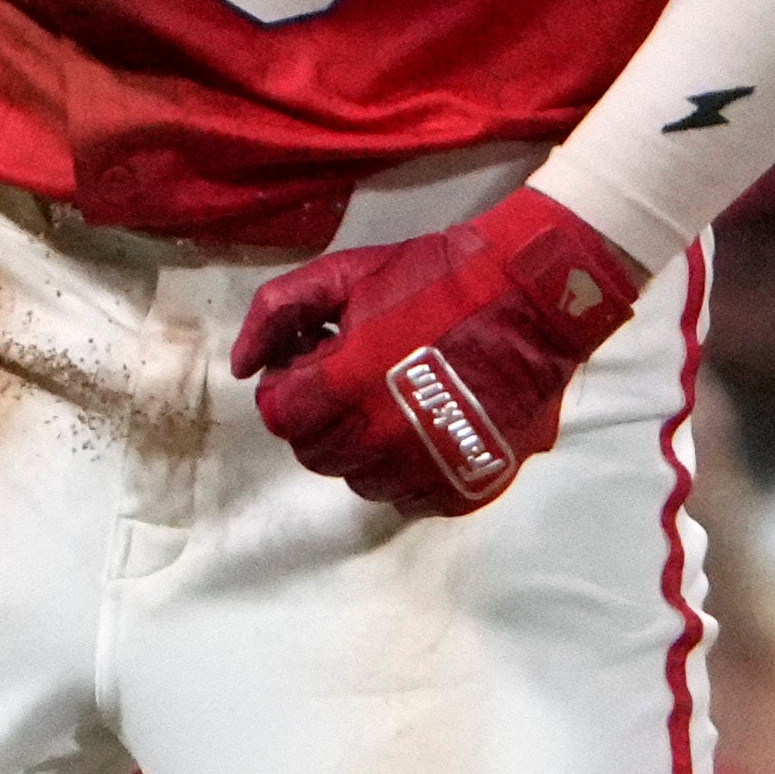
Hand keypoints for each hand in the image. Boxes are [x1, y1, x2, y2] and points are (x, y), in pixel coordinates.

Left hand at [233, 186, 645, 513]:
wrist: (534, 298)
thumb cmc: (437, 279)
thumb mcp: (346, 275)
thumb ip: (279, 312)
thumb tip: (240, 365)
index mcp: (345, 387)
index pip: (280, 416)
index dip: (289, 387)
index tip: (312, 365)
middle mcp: (381, 441)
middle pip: (316, 453)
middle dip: (322, 418)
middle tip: (352, 381)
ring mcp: (427, 471)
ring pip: (361, 481)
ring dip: (364, 448)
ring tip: (393, 402)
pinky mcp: (465, 489)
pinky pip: (410, 499)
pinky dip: (409, 471)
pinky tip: (426, 428)